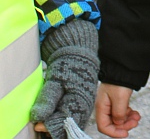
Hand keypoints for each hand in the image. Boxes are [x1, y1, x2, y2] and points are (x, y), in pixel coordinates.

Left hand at [30, 19, 98, 138]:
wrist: (78, 49)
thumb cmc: (69, 63)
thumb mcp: (55, 79)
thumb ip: (47, 100)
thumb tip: (37, 118)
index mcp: (80, 102)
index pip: (64, 124)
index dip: (49, 126)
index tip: (37, 124)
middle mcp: (84, 107)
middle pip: (67, 126)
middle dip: (52, 126)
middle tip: (40, 122)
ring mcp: (83, 105)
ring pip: (68, 122)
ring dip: (56, 121)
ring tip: (44, 118)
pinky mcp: (80, 102)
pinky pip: (70, 115)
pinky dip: (60, 116)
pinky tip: (52, 113)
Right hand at [95, 84, 140, 137]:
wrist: (125, 65)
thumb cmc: (119, 80)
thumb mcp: (120, 98)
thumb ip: (118, 114)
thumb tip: (119, 123)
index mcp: (101, 106)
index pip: (103, 126)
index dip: (114, 132)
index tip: (126, 133)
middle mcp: (105, 105)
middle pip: (112, 122)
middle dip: (124, 125)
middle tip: (135, 123)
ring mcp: (111, 102)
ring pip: (118, 117)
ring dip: (128, 120)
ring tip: (137, 117)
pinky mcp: (117, 98)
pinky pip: (122, 110)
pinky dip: (129, 113)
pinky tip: (135, 113)